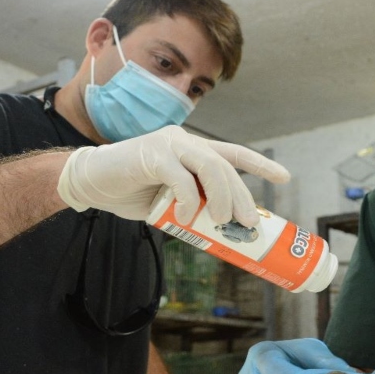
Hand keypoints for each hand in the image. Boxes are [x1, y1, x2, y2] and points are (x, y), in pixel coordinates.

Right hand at [57, 125, 289, 225]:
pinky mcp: (152, 154)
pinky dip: (188, 202)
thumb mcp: (170, 201)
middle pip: (226, 167)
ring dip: (222, 198)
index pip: (233, 154)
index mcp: (192, 150)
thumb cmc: (131, 191)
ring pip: (211, 168)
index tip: (284, 178)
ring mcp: (169, 144)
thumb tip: (219, 232)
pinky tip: (185, 217)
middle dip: (242, 196)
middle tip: (248, 223)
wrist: (90, 183)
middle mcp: (185, 141)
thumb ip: (193, 206)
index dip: (261, 165)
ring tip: (221, 223)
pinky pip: (181, 179)